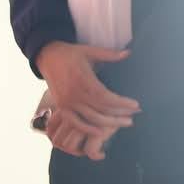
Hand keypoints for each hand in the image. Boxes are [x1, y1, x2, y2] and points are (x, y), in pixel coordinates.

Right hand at [35, 41, 138, 159]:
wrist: (47, 57)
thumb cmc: (71, 54)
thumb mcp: (89, 51)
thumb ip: (109, 54)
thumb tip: (128, 53)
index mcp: (83, 79)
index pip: (106, 97)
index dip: (122, 103)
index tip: (136, 105)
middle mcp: (74, 93)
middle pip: (102, 110)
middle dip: (120, 114)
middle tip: (135, 115)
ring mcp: (66, 101)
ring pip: (92, 118)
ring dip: (110, 123)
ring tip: (125, 122)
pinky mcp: (61, 106)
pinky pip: (75, 122)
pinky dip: (87, 129)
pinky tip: (100, 132)